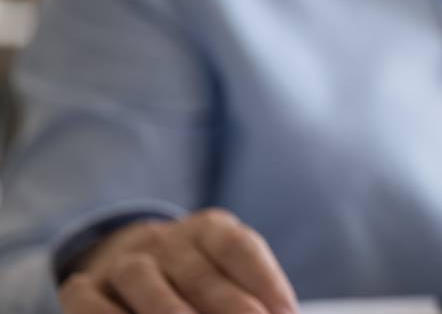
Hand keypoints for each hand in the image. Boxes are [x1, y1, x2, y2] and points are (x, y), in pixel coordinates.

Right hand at [58, 208, 296, 313]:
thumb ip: (250, 298)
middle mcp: (166, 240)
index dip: (265, 282)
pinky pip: (89, 302)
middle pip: (198, 273)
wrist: (123, 261)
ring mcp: (123, 262)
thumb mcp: (223, 276)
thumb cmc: (195, 281)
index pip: (239, 248)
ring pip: (141, 279)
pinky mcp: (83, 287)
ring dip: (168, 312)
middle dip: (229, 308)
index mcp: (210, 229)